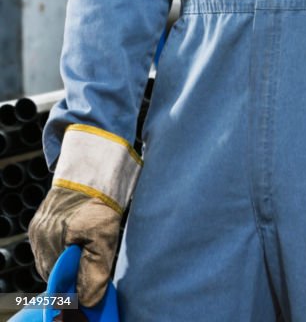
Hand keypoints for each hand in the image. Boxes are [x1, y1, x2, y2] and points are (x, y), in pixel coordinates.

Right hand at [29, 123, 141, 305]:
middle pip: (53, 271)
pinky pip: (47, 246)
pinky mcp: (39, 221)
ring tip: (84, 252)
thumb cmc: (103, 199)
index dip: (75, 287)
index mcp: (55, 240)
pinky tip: (75, 242)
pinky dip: (60, 249)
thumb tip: (88, 301)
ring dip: (65, 261)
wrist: (94, 167)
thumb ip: (95, 270)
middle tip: (91, 269)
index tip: (89, 289)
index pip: (59, 281)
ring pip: (50, 259)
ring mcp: (38, 228)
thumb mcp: (105, 235)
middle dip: (70, 274)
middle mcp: (41, 236)